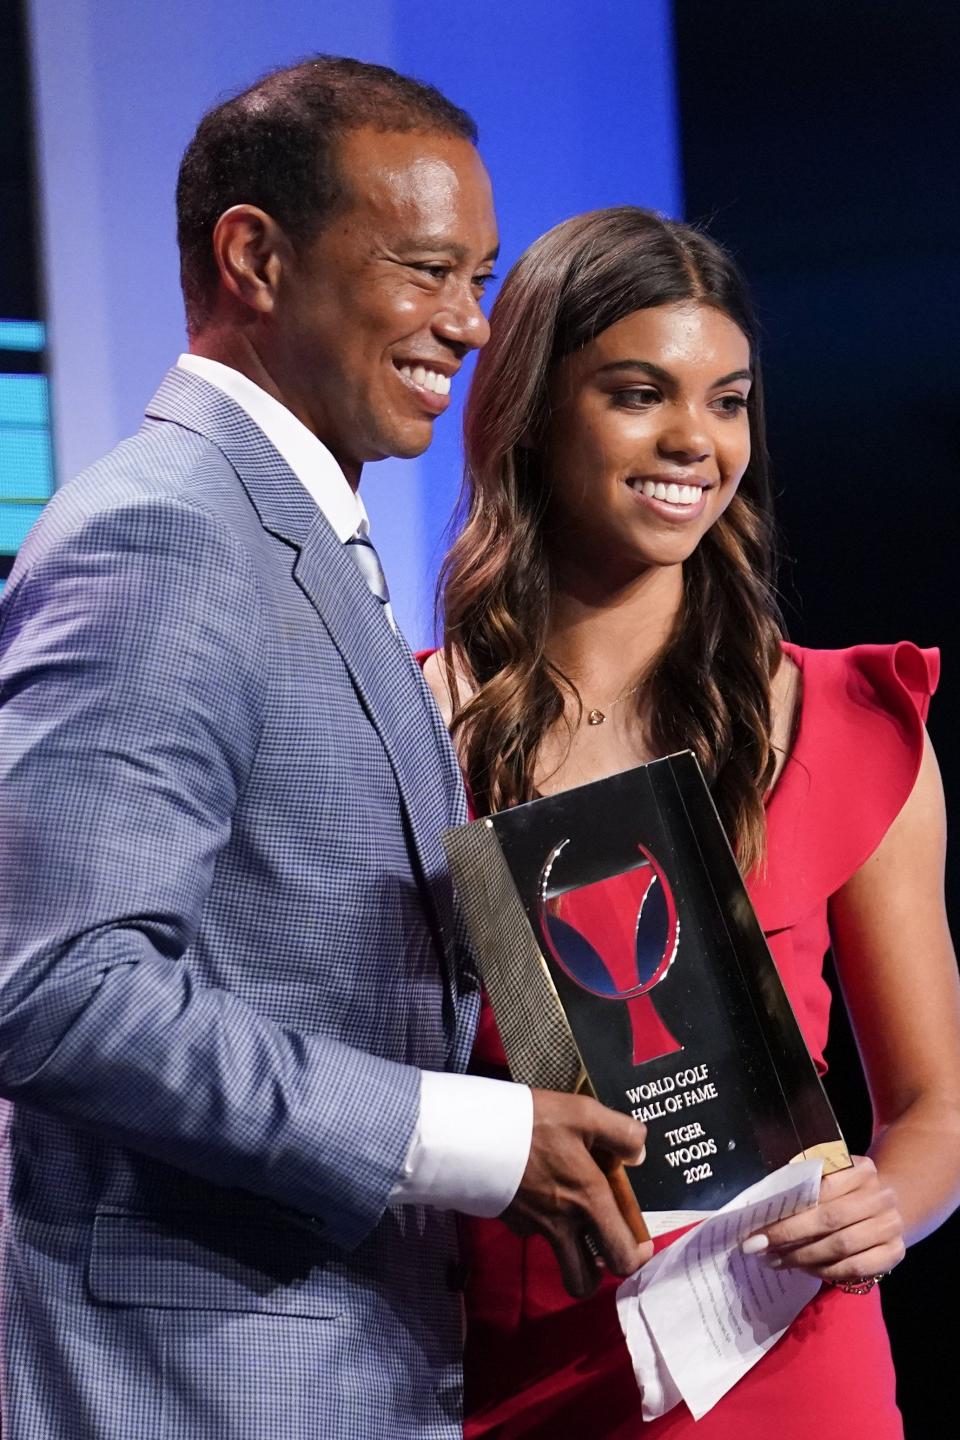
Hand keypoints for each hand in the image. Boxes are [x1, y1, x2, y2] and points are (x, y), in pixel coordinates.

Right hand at [502, 1088, 653, 1297]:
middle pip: (583, 1282)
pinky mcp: (509, 1218)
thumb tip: (639, 1154)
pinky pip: (532, 1231)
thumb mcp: (584, 1113)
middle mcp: (562, 1224)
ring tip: (576, 1221)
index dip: (637, 1258)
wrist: (472, 1131)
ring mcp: (532, 1226)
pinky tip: (539, 1190)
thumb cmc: (533, 1122)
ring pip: (557, 1262)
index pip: (622, 1257)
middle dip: (598, 1273)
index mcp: (589, 1201)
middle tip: (605, 1244)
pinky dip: (541, 1221)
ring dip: (571, 1254)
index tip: (639, 1242)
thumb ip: (621, 1132)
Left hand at [742, 1155, 904, 1285]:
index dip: (790, 1209)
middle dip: (791, 1235)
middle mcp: (881, 1196)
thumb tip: (764, 1205)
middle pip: (830, 1219)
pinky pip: (856, 1267)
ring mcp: (891, 1226)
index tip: (760, 1225)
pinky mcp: (895, 1253)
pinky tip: (806, 1270)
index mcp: (863, 1169)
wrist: (884, 1208)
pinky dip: (827, 1271)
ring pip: (841, 1246)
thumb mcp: (830, 1177)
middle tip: (761, 1247)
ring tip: (777, 1260)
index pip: (823, 1188)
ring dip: (804, 1257)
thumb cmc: (844, 1191)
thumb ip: (805, 1184)